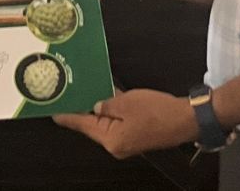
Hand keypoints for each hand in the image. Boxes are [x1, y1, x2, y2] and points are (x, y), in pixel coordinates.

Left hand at [53, 88, 195, 158]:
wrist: (186, 120)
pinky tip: (107, 99)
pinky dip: (111, 113)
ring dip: (98, 110)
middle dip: (82, 110)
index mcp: (110, 140)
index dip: (67, 116)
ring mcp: (126, 143)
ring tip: (86, 94)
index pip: (82, 125)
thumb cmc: (158, 112)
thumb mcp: (127, 102)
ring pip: (105, 124)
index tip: (53, 111)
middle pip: (92, 126)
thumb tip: (96, 104)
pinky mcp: (135, 137)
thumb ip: (106, 103)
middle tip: (69, 96)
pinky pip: (116, 124)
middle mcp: (116, 145)